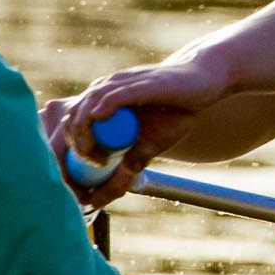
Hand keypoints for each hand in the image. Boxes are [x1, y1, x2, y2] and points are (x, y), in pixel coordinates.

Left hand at [55, 56, 229, 207]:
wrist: (206, 82)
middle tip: (88, 175)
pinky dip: (100, 114)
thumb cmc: (180, 109)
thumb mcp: (154, 143)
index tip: (78, 181)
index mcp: (101, 102)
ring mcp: (118, 85)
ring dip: (84, 139)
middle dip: (71, 152)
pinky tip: (100, 129)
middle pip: (70, 120)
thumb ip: (133, 162)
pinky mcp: (135, 83)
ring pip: (84, 111)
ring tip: (98, 161)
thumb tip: (112, 192)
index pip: (71, 126)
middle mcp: (103, 91)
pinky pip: (109, 98)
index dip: (68, 155)